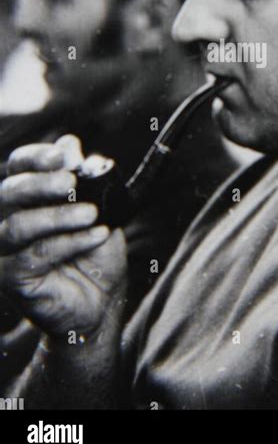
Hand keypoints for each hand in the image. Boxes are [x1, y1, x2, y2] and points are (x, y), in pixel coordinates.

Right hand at [0, 136, 126, 340]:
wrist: (103, 298)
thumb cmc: (96, 250)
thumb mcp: (99, 208)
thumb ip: (84, 178)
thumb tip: (70, 145)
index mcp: (29, 197)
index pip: (19, 167)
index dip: (37, 157)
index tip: (64, 156)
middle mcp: (10, 219)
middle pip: (10, 192)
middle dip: (41, 183)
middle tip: (72, 181)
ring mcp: (6, 250)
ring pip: (19, 225)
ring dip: (58, 216)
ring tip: (92, 213)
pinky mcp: (11, 277)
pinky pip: (37, 254)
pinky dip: (70, 242)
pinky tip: (98, 235)